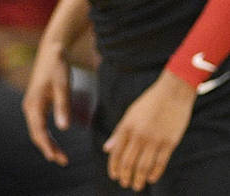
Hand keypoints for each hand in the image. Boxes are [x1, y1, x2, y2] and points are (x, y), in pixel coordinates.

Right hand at [22, 41, 72, 165]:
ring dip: (47, 143)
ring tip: (60, 156)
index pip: (39, 131)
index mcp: (34, 104)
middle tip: (63, 161)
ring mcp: (32, 105)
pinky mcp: (36, 103)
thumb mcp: (63, 87)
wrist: (51, 51)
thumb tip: (63, 128)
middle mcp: (29, 106)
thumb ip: (63, 107)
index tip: (58, 159)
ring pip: (37, 130)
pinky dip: (46, 135)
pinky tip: (54, 141)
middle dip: (48, 148)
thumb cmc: (58, 67)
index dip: (47, 146)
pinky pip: (39, 124)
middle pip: (36, 133)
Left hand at [103, 70, 194, 190]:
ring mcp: (154, 139)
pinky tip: (151, 179)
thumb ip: (119, 133)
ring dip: (139, 178)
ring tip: (136, 186)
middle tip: (124, 184)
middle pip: (129, 162)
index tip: (114, 176)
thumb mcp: (130, 115)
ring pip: (144, 166)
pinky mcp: (169, 142)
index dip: (114, 166)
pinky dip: (155, 173)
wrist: (172, 93)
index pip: (116, 152)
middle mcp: (139, 135)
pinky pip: (161, 162)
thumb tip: (107, 149)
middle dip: (125, 175)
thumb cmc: (149, 103)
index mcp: (126, 127)